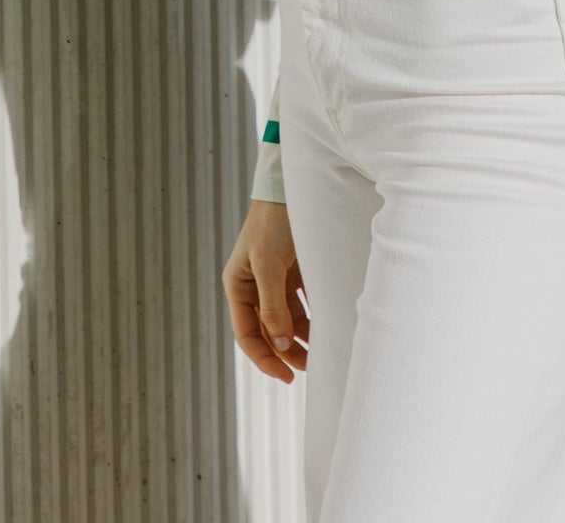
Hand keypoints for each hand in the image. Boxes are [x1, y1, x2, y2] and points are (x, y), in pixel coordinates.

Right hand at [223, 199, 310, 383]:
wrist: (291, 188)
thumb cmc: (272, 223)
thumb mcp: (268, 265)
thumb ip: (272, 306)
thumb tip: (281, 345)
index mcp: (238, 286)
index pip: (247, 334)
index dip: (265, 358)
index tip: (285, 376)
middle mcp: (254, 287)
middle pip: (268, 331)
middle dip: (286, 352)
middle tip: (309, 369)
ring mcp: (274, 281)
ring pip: (287, 321)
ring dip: (302, 338)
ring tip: (322, 352)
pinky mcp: (294, 273)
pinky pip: (302, 304)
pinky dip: (312, 318)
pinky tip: (327, 327)